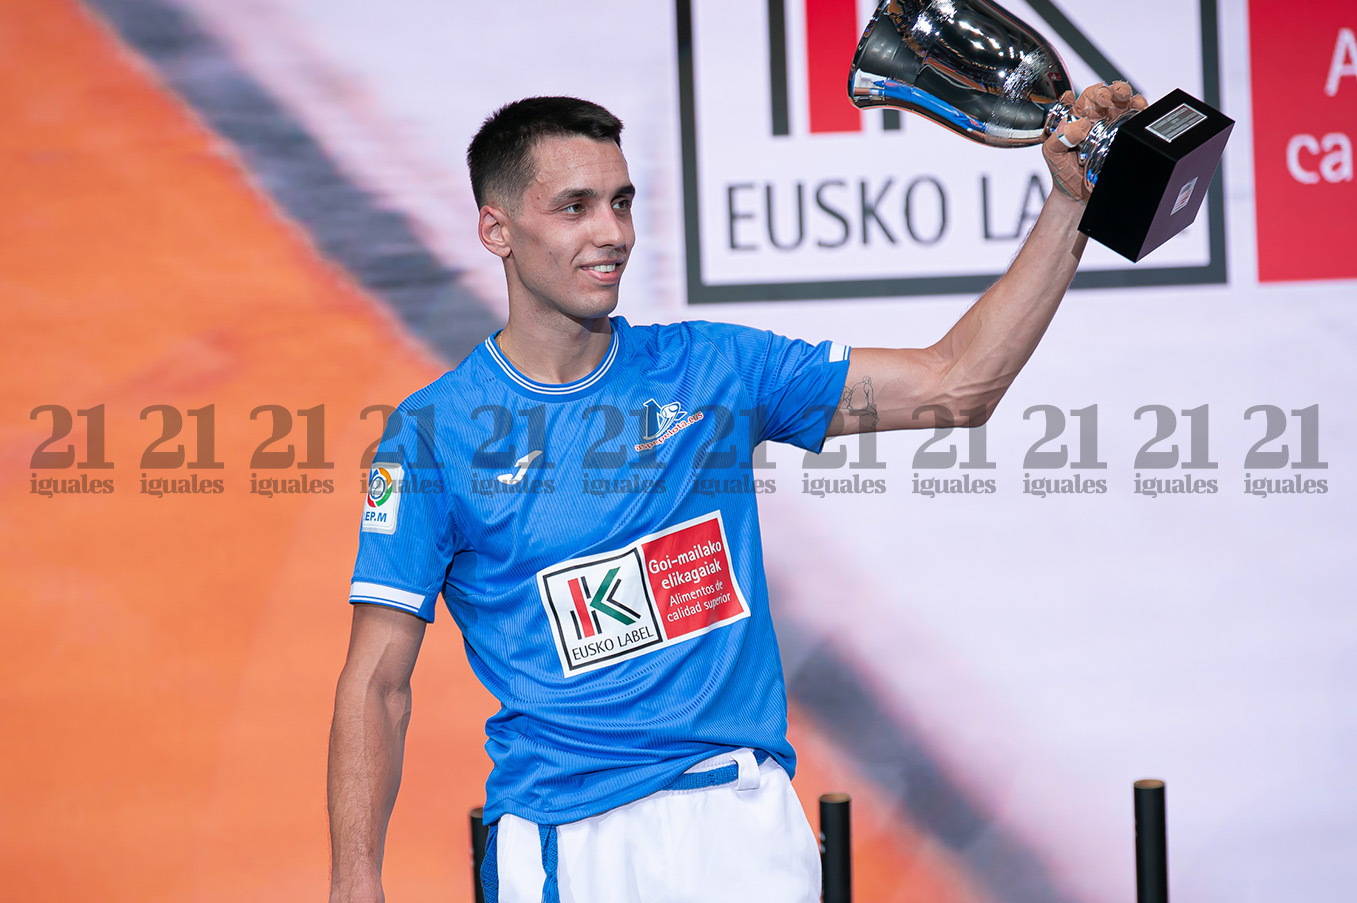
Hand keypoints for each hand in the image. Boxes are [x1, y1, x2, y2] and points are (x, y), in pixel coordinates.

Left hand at [1042, 81, 1148, 202]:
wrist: (1076, 197)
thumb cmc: (1063, 171)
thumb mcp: (1052, 152)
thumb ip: (1059, 137)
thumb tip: (1078, 125)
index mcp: (1079, 116)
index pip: (1090, 95)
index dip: (1095, 92)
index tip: (1097, 98)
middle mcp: (1099, 119)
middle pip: (1112, 95)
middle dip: (1116, 90)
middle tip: (1113, 98)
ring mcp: (1114, 128)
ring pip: (1128, 105)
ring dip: (1133, 99)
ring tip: (1132, 103)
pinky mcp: (1126, 138)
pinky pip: (1137, 122)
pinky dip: (1142, 114)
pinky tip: (1140, 112)